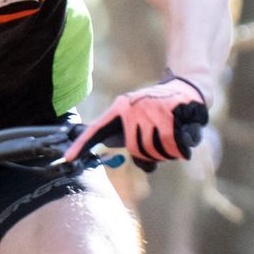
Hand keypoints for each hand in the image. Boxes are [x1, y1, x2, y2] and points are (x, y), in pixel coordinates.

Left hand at [69, 76, 209, 169]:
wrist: (186, 88)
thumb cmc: (159, 110)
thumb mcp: (141, 122)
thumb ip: (136, 144)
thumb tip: (146, 166)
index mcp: (120, 108)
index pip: (96, 129)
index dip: (82, 144)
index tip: (67, 159)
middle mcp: (134, 108)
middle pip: (137, 151)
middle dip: (152, 154)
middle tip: (160, 140)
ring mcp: (154, 109)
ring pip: (158, 151)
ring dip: (169, 151)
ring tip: (172, 133)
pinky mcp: (175, 113)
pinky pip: (178, 145)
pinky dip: (184, 146)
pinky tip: (186, 134)